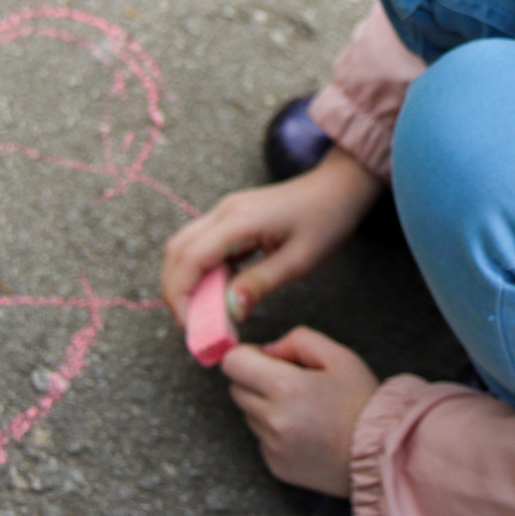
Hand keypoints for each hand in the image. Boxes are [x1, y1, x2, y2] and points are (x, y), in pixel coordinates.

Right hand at [160, 147, 381, 325]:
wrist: (339, 187)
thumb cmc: (326, 221)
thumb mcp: (298, 261)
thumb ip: (260, 284)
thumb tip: (229, 311)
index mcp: (238, 221)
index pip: (189, 259)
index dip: (181, 296)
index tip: (191, 328)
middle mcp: (223, 212)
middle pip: (176, 252)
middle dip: (175, 292)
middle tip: (192, 326)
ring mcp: (225, 212)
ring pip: (184, 247)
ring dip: (185, 282)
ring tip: (203, 314)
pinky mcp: (231, 218)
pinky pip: (202, 245)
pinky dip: (201, 272)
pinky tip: (218, 294)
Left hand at [221, 327, 378, 497]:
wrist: (382, 453)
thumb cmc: (362, 400)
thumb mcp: (338, 355)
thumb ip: (297, 340)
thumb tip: (266, 350)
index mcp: (284, 387)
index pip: (233, 363)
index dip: (246, 356)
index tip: (265, 359)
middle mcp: (272, 419)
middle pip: (236, 389)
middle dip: (255, 380)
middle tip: (291, 383)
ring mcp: (272, 446)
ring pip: (249, 415)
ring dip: (266, 407)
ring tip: (304, 410)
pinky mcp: (276, 466)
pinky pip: (262, 440)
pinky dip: (276, 432)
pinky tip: (306, 432)